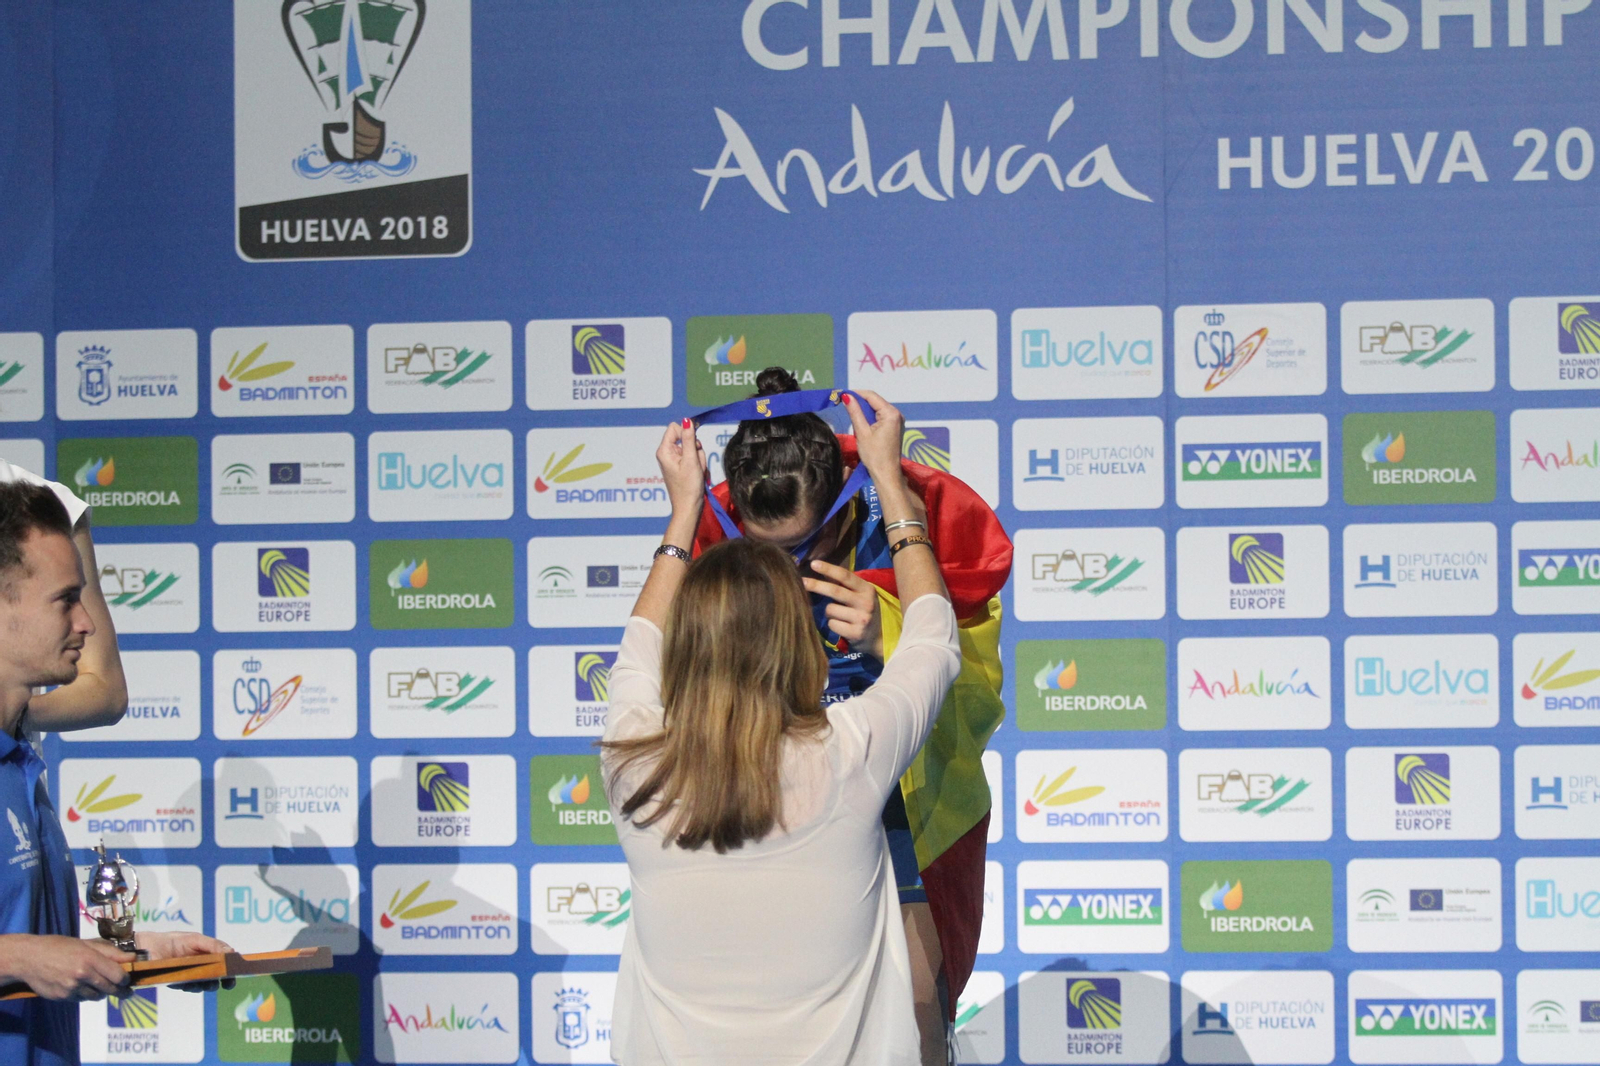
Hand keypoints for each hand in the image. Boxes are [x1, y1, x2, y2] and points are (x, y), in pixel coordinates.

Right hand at [0, 934, 131, 1000]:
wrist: (28, 958)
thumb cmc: (59, 947)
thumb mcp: (85, 944)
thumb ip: (110, 952)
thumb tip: (132, 957)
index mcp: (90, 959)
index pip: (118, 975)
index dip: (126, 979)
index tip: (128, 979)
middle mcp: (82, 975)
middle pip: (110, 989)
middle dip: (120, 991)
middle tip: (126, 992)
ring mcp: (71, 989)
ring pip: (96, 997)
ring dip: (101, 993)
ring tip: (100, 986)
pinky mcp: (62, 998)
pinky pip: (81, 999)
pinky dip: (85, 995)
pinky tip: (81, 986)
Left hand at [136, 931, 236, 992]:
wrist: (144, 949)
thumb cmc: (170, 941)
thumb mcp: (193, 939)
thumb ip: (212, 945)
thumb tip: (231, 952)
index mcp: (206, 950)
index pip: (224, 957)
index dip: (232, 964)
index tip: (238, 971)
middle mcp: (200, 963)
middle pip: (217, 973)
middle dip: (224, 979)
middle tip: (227, 983)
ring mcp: (190, 973)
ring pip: (205, 982)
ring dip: (208, 984)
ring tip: (209, 984)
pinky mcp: (178, 982)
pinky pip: (190, 987)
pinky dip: (193, 987)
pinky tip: (191, 984)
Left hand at [656, 419, 706, 519]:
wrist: (689, 507)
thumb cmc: (689, 486)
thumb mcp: (691, 460)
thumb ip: (689, 439)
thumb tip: (687, 420)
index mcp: (664, 450)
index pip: (675, 428)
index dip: (687, 433)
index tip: (694, 446)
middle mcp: (667, 453)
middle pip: (686, 438)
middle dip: (695, 449)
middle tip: (696, 464)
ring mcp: (674, 460)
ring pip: (692, 448)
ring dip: (699, 459)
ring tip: (697, 472)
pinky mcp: (681, 466)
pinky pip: (693, 458)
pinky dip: (698, 465)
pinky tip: (698, 475)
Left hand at [804, 560, 883, 658]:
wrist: (879, 638)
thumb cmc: (864, 611)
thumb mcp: (860, 595)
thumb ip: (844, 584)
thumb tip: (820, 570)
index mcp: (867, 589)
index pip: (845, 576)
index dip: (828, 569)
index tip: (813, 564)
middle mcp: (866, 602)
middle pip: (835, 591)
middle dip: (816, 585)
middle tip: (802, 581)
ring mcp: (861, 619)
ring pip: (830, 610)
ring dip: (829, 612)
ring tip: (841, 616)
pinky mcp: (856, 633)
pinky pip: (832, 624)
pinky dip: (833, 624)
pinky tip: (843, 626)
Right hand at [841, 390, 907, 488]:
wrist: (886, 474)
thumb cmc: (874, 455)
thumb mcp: (862, 432)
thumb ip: (855, 412)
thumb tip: (846, 396)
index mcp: (891, 413)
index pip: (872, 396)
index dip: (856, 393)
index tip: (842, 394)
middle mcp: (897, 414)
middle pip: (875, 401)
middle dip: (860, 402)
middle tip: (844, 405)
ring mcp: (897, 420)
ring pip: (877, 409)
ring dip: (864, 410)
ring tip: (851, 414)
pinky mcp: (895, 427)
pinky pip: (881, 416)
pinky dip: (871, 417)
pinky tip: (862, 423)